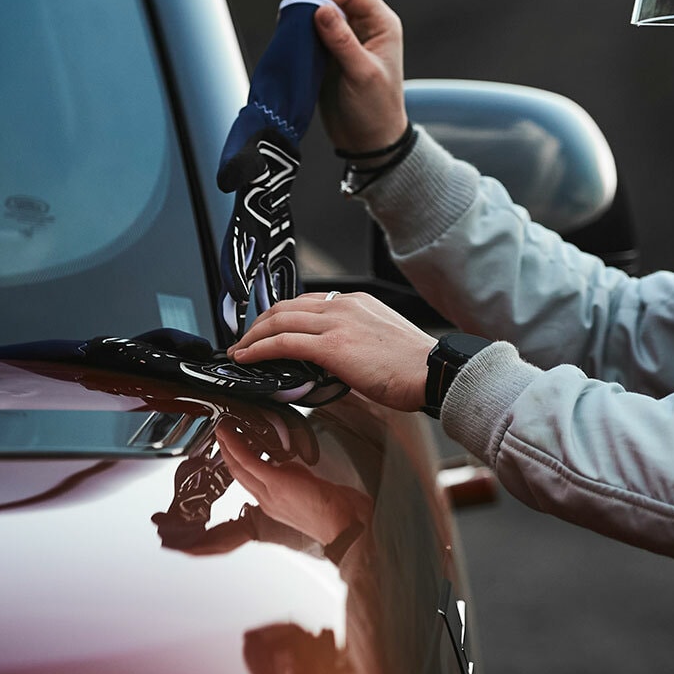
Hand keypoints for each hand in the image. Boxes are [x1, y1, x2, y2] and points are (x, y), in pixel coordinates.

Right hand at [217, 418, 370, 547]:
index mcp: (273, 502)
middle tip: (221, 433)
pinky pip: (249, 461)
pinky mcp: (276, 483)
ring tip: (223, 430)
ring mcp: (269, 493)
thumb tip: (285, 464)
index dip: (236, 462)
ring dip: (228, 446)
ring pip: (239, 467)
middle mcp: (267, 499)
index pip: (248, 480)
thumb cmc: (334, 510)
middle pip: (238, 474)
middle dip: (227, 451)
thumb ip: (294, 476)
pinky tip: (230, 433)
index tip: (231, 445)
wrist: (343, 526)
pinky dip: (236, 445)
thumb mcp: (308, 488)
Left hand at [228, 291, 433, 412]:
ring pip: (278, 320)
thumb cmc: (415, 366)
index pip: (308, 302)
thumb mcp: (381, 342)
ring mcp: (336, 322)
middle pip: (286, 306)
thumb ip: (356, 342)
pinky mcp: (331, 346)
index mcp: (357, 302)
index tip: (270, 329)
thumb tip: (336, 361)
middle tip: (245, 339)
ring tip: (240, 351)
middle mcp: (343, 305)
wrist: (433, 371)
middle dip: (259, 323)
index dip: (282, 315)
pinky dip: (258, 349)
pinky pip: (282, 342)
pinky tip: (247, 358)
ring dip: (252, 336)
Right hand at [304, 0, 407, 153]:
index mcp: (381, 24)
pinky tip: (291, 44)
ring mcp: (344, 39)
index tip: (311, 10)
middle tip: (298, 24)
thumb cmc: (376, 110)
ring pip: (317, 12)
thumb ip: (342, 41)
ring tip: (293, 35)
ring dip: (302, 19)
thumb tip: (321, 9)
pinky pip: (308, 32)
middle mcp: (363, 26)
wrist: (368, 140)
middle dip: (312, 4)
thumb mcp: (362, 74)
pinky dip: (298, 34)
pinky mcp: (326, 53)